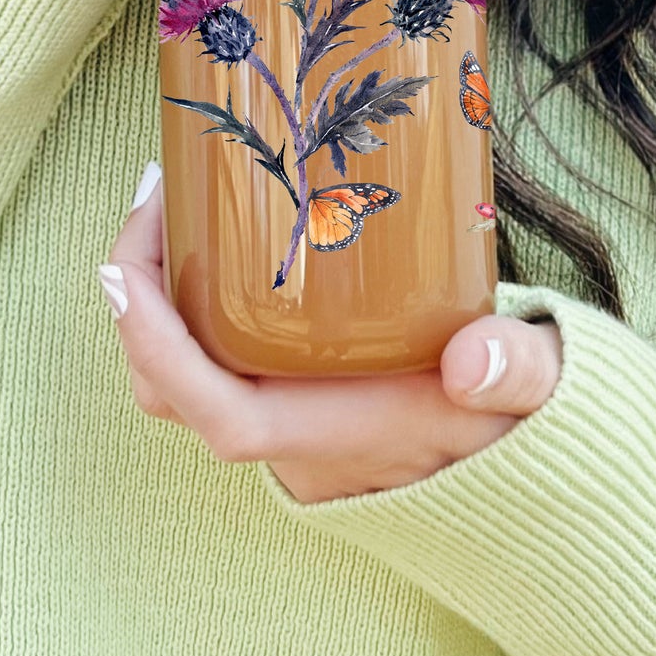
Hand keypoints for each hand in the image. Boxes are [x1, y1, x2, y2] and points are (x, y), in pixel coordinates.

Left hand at [100, 169, 563, 504]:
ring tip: (181, 199)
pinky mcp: (292, 399)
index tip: (123, 267)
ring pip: (185, 370)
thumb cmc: (521, 424)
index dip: (155, 346)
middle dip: (139, 297)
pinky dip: (194, 300)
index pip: (217, 412)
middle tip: (160, 193)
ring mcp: (286, 422)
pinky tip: (224, 233)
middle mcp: (293, 439)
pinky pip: (214, 356)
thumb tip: (475, 358)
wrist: (528, 462)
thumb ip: (518, 370)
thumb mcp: (533, 386)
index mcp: (335, 436)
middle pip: (173, 387)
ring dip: (161, 292)